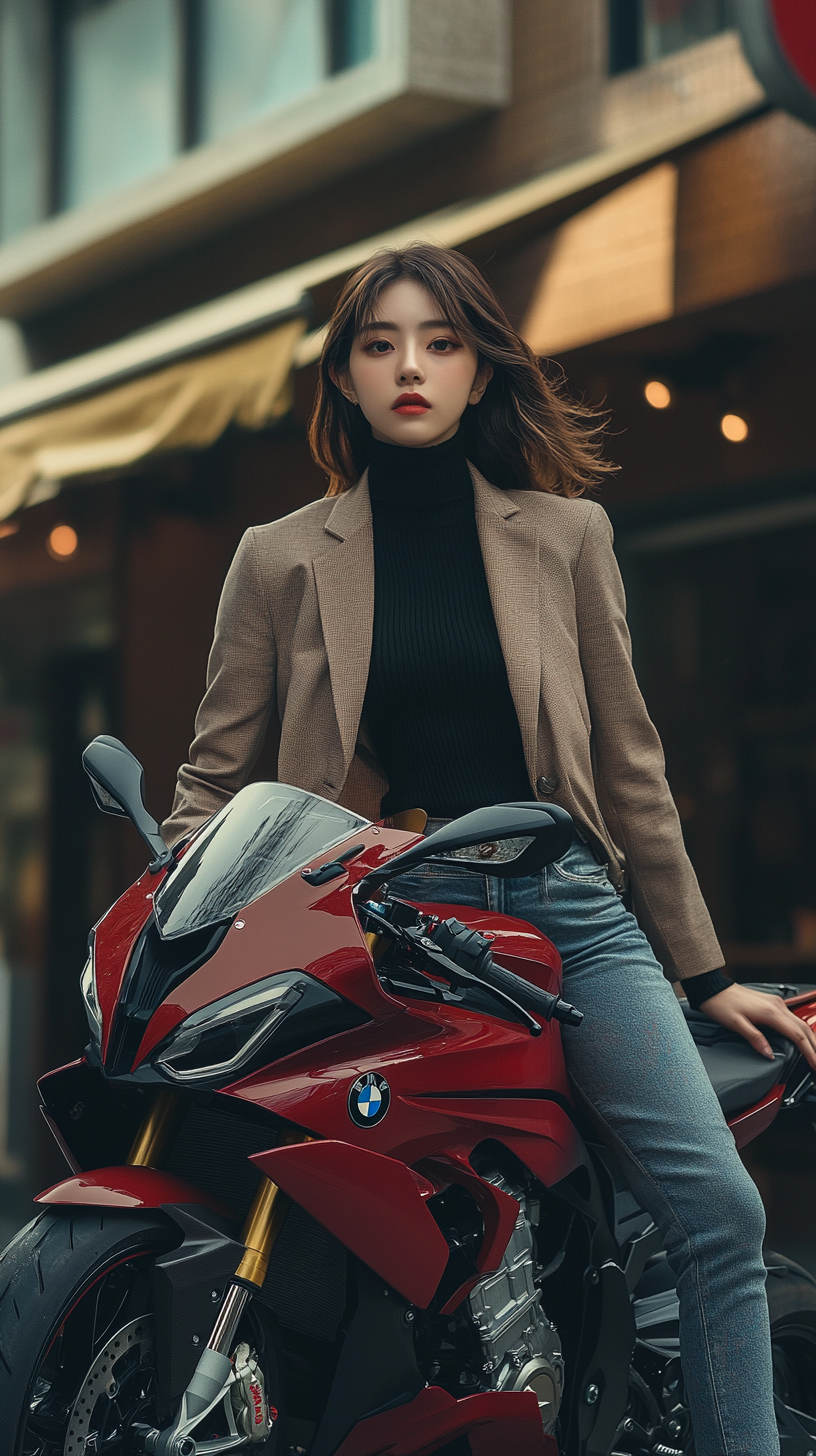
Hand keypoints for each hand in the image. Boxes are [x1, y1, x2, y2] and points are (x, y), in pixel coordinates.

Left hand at [700, 982, 815, 1071]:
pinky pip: (793, 1019)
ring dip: (811, 1039)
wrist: (712, 987)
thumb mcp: (735, 1024)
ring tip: (815, 1054)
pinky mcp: (772, 1003)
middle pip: (804, 1029)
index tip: (815, 1065)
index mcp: (771, 1013)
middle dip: (815, 1047)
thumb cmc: (721, 1004)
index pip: (798, 1036)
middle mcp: (777, 1006)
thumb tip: (770, 1054)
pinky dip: (802, 1031)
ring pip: (801, 1023)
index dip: (809, 1052)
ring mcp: (776, 1003)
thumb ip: (755, 1039)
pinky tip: (803, 1038)